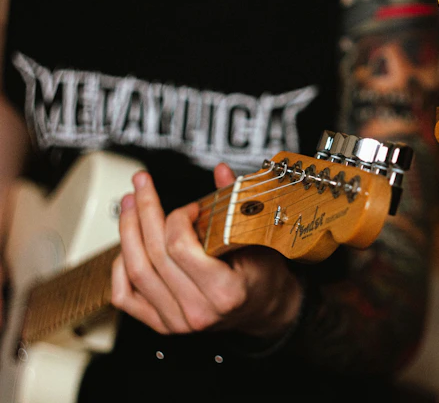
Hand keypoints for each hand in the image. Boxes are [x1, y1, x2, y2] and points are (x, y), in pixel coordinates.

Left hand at [111, 163, 302, 337]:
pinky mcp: (162, 324)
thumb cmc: (262, 275)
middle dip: (144, 211)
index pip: (180, 248)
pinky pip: (125, 295)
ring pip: (136, 271)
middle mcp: (198, 311)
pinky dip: (119, 267)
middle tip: (141, 185)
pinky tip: (126, 245)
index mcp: (225, 292)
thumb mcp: (257, 240)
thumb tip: (221, 171)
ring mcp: (177, 321)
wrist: (261, 308)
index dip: (178, 218)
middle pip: (154, 254)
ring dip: (127, 232)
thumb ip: (236, 205)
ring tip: (129, 204)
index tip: (191, 207)